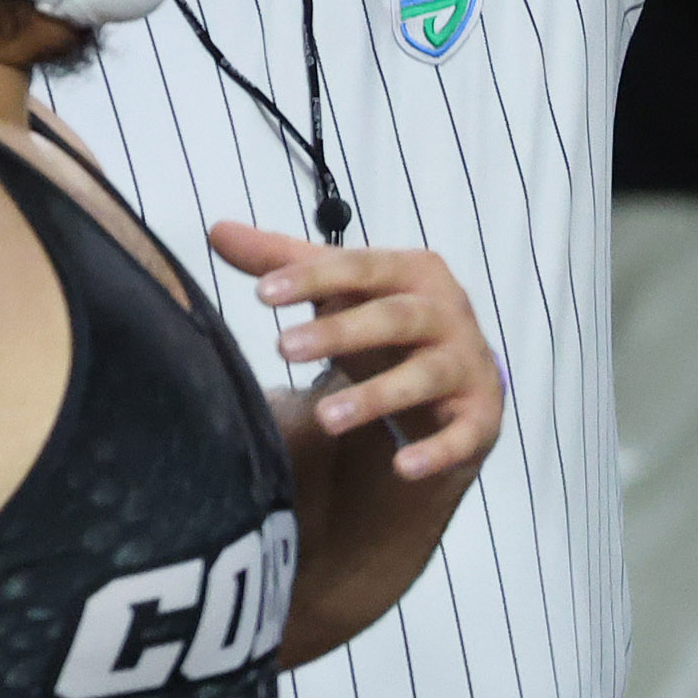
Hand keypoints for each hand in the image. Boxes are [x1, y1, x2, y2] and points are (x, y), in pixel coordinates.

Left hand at [210, 224, 507, 483]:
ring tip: (326, 417)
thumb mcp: (340, 293)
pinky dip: (438, 450)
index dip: (315, 277)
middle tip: (283, 348)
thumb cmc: (385, 329)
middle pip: (398, 317)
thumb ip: (284, 263)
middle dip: (343, 331)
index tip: (262, 293)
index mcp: (415, 273)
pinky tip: (402, 466)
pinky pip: (465, 434)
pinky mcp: (480, 417)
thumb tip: (218, 230)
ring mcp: (467, 366)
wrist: (453, 384)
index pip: (364, 268)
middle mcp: (448, 314)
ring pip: (427, 375)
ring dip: (380, 394)